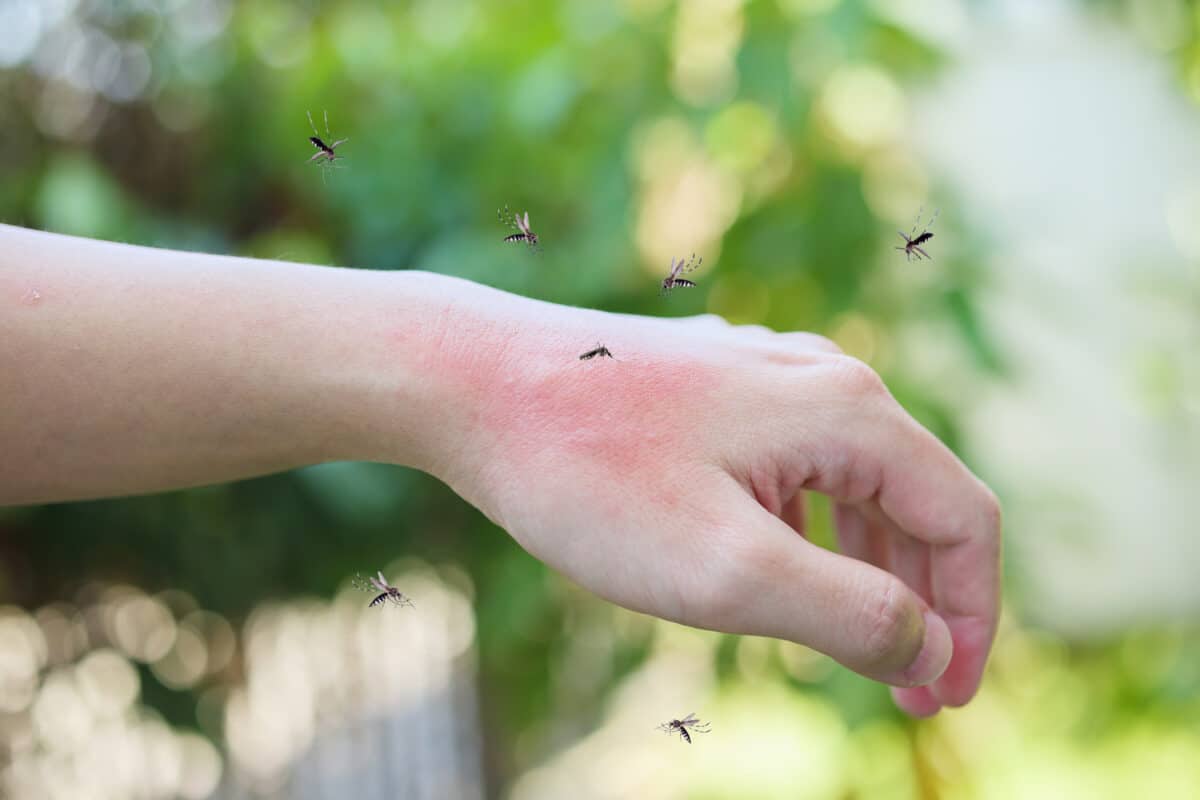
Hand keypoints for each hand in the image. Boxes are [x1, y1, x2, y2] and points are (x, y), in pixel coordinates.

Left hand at [427, 298, 1000, 713]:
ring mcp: (763, 376)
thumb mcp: (727, 570)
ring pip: (855, 484)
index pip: (965, 520)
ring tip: (850, 643)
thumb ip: (850, 614)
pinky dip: (812, 531)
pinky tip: (779, 570)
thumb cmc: (591, 475)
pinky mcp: (716, 389)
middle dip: (924, 600)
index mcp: (848, 411)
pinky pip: (797, 467)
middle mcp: (820, 378)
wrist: (472, 383)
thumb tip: (929, 647)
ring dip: (868, 569)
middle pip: (917, 499)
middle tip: (904, 689)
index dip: (975, 618)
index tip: (946, 696)